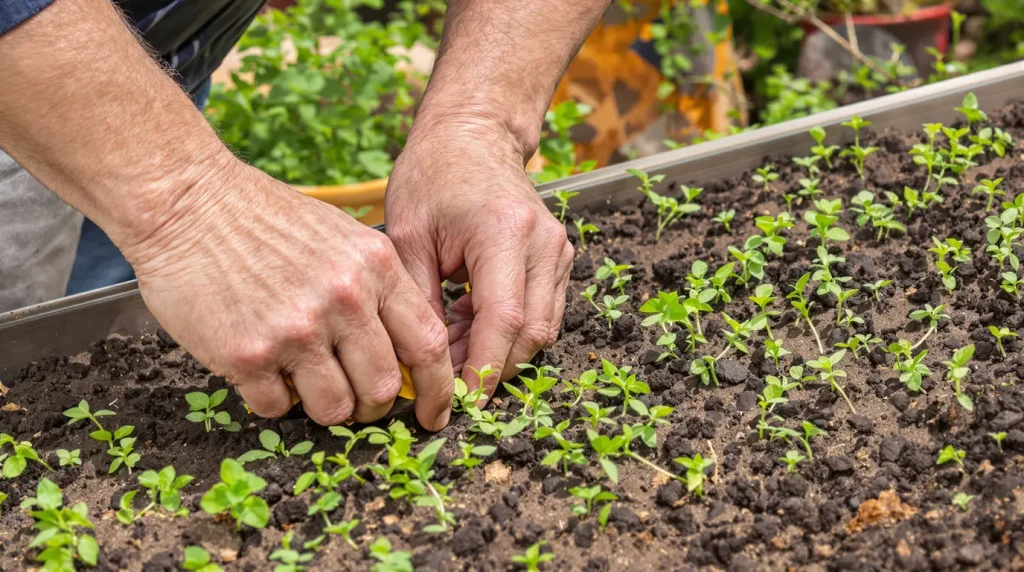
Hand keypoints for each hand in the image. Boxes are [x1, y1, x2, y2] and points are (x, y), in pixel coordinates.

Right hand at [120, 157, 453, 429]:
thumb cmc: (266, 220)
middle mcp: (343, 299)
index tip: (435, 413)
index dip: (438, 388)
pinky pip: (278, 408)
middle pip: (383, 387)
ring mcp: (295, 329)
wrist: (186, 201)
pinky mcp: (247, 354)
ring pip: (336, 408)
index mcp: (375, 266)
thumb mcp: (343, 237)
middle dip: (374, 407)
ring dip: (326, 408)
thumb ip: (378, 288)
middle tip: (358, 401)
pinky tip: (262, 369)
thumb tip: (406, 354)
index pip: (427, 344)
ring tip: (306, 382)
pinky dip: (275, 400)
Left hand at [385, 116, 573, 397]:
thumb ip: (418, 302)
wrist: (473, 135)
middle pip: (532, 332)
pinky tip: (470, 322)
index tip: (459, 399)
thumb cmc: (432, 176)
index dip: (484, 367)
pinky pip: (543, 312)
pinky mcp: (560, 257)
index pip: (505, 319)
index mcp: (503, 231)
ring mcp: (559, 250)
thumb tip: (421, 365)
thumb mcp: (407, 237)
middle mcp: (543, 242)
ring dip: (500, 351)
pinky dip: (509, 330)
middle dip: (491, 366)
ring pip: (543, 329)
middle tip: (444, 377)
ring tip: (452, 343)